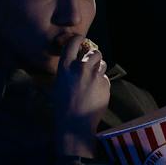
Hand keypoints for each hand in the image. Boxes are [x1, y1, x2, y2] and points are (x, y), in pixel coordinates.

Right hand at [51, 34, 111, 155]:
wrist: (74, 124)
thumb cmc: (63, 105)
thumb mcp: (59, 83)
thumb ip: (69, 69)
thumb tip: (78, 59)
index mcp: (66, 67)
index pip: (74, 42)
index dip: (79, 40)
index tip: (82, 41)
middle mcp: (81, 68)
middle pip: (94, 52)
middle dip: (94, 57)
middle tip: (91, 64)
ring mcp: (94, 77)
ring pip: (102, 64)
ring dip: (99, 69)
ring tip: (93, 80)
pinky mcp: (105, 86)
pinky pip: (105, 79)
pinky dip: (102, 83)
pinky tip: (95, 93)